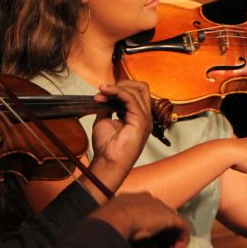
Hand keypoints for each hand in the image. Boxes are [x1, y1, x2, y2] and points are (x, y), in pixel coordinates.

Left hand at [84, 80, 152, 197]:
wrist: (107, 163)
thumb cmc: (107, 148)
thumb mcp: (105, 120)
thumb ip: (108, 107)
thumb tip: (104, 95)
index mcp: (139, 116)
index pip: (136, 92)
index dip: (119, 88)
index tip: (101, 92)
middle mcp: (145, 116)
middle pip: (141, 87)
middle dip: (122, 84)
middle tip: (105, 90)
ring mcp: (145, 118)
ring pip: (136, 90)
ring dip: (116, 88)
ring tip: (101, 93)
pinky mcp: (141, 121)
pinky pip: (130, 98)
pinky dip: (117, 92)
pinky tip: (106, 93)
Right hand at [90, 192, 189, 247]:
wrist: (115, 219)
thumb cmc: (111, 223)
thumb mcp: (121, 227)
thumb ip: (134, 235)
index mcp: (133, 200)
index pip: (147, 215)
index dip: (149, 232)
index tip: (147, 245)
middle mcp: (148, 200)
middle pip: (159, 221)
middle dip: (160, 240)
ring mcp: (159, 207)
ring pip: (170, 225)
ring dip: (168, 243)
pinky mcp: (169, 216)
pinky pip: (182, 227)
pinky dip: (181, 240)